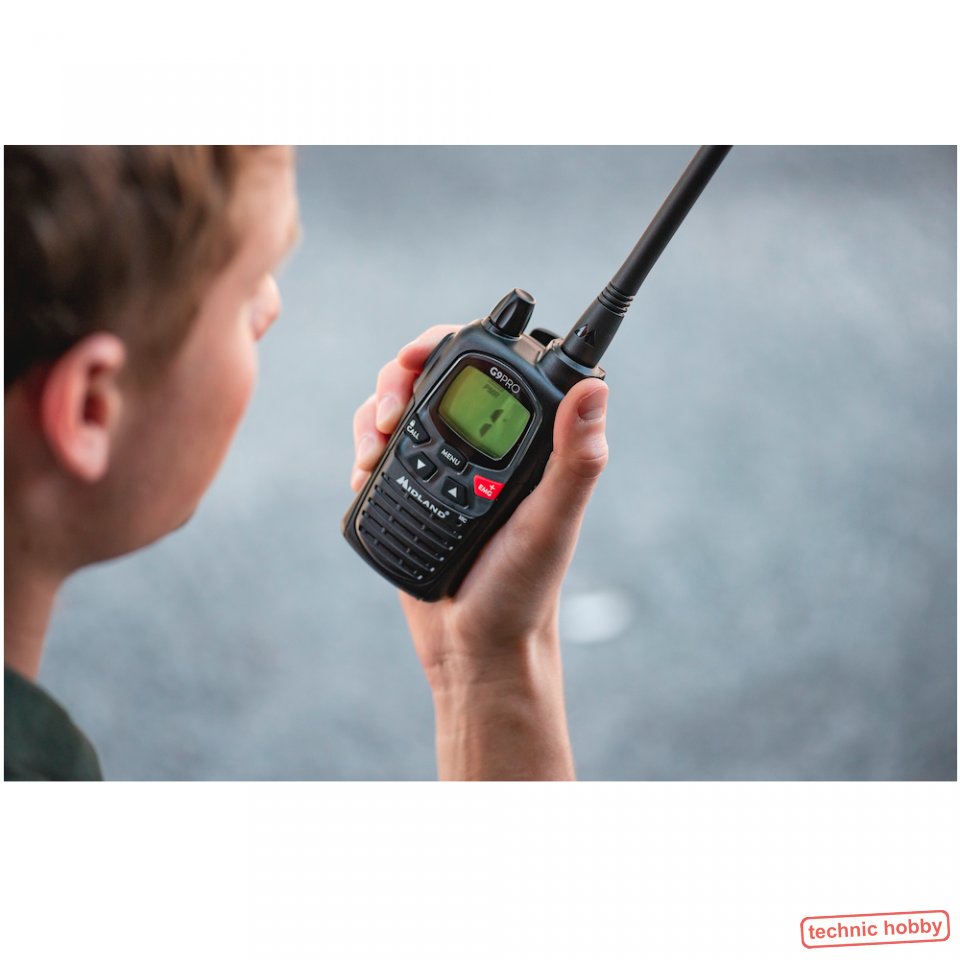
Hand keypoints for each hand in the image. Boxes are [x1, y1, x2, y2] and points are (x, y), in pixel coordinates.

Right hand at [351, 325, 609, 777]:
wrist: (473, 646)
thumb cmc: (524, 590)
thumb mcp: (551, 524)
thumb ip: (574, 460)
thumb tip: (596, 388)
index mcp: (525, 441)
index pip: (489, 367)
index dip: (448, 345)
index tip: (418, 354)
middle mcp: (482, 445)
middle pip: (433, 378)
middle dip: (399, 377)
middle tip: (389, 406)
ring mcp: (442, 465)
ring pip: (399, 408)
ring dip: (374, 412)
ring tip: (372, 447)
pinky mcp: (410, 489)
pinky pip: (378, 449)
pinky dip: (364, 449)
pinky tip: (365, 471)